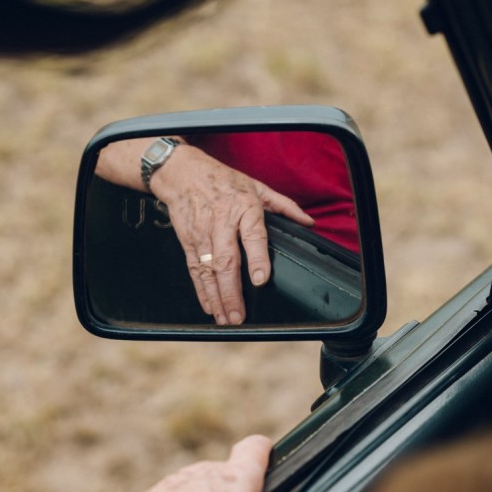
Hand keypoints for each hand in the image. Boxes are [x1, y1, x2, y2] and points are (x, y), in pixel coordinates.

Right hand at [150, 145, 314, 324]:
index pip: (252, 235)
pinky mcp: (188, 241)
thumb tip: (308, 222)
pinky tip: (209, 307)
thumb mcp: (256, 186)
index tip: (260, 279)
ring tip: (225, 318)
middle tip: (239, 315)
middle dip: (232, 291)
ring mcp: (202, 234)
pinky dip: (201, 290)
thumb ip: (284, 206)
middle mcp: (221, 222)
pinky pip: (194, 269)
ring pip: (208, 270)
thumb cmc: (222, 180)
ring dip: (216, 297)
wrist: (182, 172)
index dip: (256, 258)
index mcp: (243, 207)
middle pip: (226, 260)